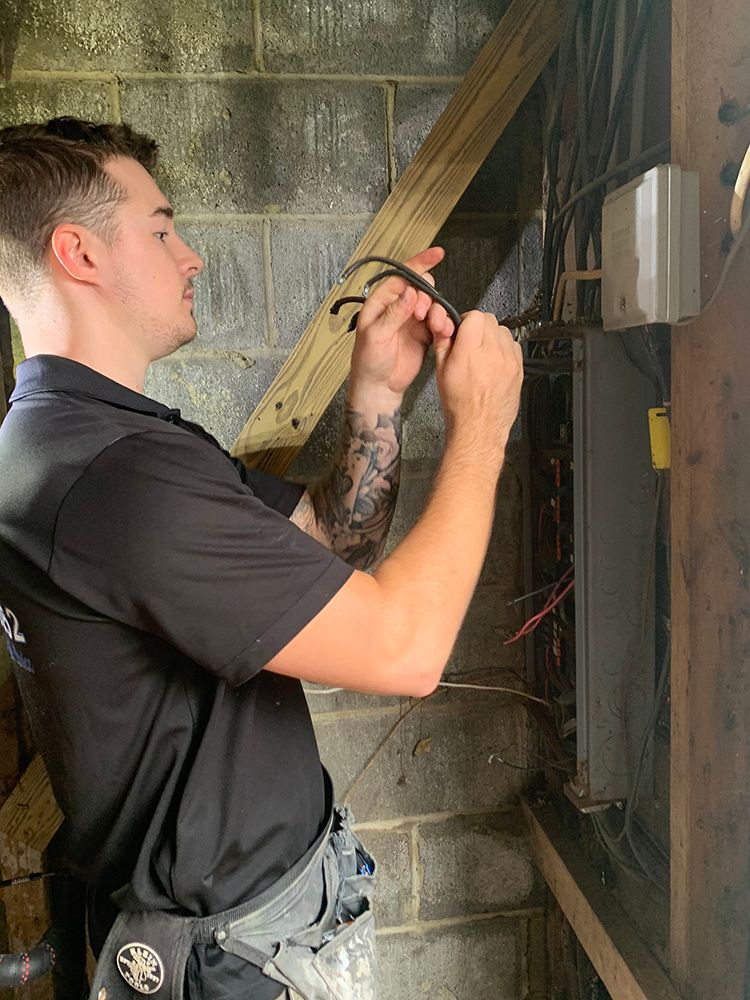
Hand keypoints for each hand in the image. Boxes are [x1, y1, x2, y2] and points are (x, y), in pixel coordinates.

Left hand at [349, 247, 455, 403]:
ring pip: (431, 304)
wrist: (379, 389)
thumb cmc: (368, 363)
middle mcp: (397, 308)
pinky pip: (437, 321)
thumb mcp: (376, 336)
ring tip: (434, 326)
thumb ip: (394, 314)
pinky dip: (443, 324)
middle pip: (420, 287)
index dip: (419, 264)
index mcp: (380, 302)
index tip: (437, 254)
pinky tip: (442, 331)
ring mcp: (411, 320)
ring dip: (437, 311)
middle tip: (423, 314)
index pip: (401, 276)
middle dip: (428, 295)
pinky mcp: (422, 334)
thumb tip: (410, 292)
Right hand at [433, 311, 522, 458]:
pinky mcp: (518, 369)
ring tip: (483, 353)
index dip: (466, 321)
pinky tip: (495, 361)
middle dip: (479, 327)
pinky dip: (504, 348)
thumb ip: (443, 344)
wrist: (479, 427)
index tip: (462, 329)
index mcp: (469, 352)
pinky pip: (514, 345)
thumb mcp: (441, 372)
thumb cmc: (459, 405)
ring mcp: (508, 361)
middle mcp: (491, 354)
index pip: (474, 316)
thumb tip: (443, 326)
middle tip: (471, 341)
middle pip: (490, 320)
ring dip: (492, 337)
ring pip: (503, 331)